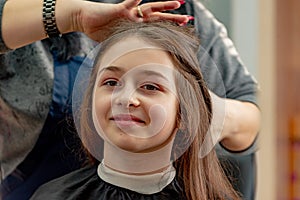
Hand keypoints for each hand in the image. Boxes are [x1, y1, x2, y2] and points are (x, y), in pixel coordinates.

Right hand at [67, 0, 188, 41]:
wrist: (86, 19)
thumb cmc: (101, 29)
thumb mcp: (117, 40)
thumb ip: (127, 44)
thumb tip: (133, 60)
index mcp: (137, 25)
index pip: (156, 26)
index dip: (168, 27)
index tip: (182, 29)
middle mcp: (136, 18)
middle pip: (158, 17)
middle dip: (173, 18)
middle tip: (187, 19)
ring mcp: (129, 13)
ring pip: (150, 8)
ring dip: (164, 6)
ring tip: (177, 4)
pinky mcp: (119, 9)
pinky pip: (129, 4)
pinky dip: (135, 1)